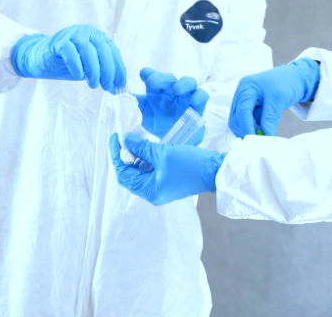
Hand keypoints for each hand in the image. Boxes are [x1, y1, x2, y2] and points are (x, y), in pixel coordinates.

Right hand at [11, 24, 125, 92]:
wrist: (39, 58)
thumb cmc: (67, 63)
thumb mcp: (89, 67)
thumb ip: (102, 72)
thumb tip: (117, 87)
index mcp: (98, 36)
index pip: (113, 52)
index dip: (119, 69)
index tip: (120, 85)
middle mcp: (87, 32)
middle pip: (103, 50)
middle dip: (108, 71)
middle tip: (107, 86)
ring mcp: (73, 34)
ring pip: (89, 51)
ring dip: (94, 70)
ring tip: (93, 84)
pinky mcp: (59, 41)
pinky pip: (71, 52)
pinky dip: (77, 65)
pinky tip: (79, 76)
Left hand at [109, 133, 224, 204]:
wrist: (215, 170)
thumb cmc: (190, 164)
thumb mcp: (163, 153)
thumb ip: (142, 148)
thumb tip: (125, 141)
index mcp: (149, 191)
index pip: (124, 174)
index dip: (117, 156)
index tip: (116, 138)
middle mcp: (153, 193)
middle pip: (131, 175)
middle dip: (126, 157)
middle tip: (124, 139)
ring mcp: (162, 189)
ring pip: (141, 173)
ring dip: (137, 157)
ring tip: (136, 141)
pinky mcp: (169, 183)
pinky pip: (152, 172)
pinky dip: (147, 160)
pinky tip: (149, 148)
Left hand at [134, 67, 208, 137]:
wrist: (173, 142)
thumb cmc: (157, 125)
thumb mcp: (141, 117)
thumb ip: (131, 108)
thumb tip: (117, 102)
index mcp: (155, 91)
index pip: (151, 76)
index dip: (148, 73)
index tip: (145, 74)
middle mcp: (170, 90)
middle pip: (169, 77)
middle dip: (162, 78)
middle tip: (154, 82)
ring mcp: (185, 96)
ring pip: (188, 82)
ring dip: (182, 83)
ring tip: (176, 89)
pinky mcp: (198, 105)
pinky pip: (202, 95)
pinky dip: (199, 95)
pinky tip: (193, 100)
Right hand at [229, 58, 319, 137]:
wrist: (297, 77)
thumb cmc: (287, 82)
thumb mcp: (278, 100)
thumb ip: (269, 119)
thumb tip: (266, 137)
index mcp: (246, 87)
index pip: (242, 110)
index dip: (246, 127)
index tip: (254, 140)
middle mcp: (242, 93)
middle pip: (237, 117)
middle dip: (246, 130)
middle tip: (259, 141)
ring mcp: (245, 99)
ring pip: (240, 121)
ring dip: (249, 130)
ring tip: (263, 135)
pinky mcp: (251, 106)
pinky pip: (248, 121)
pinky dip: (254, 128)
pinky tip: (263, 131)